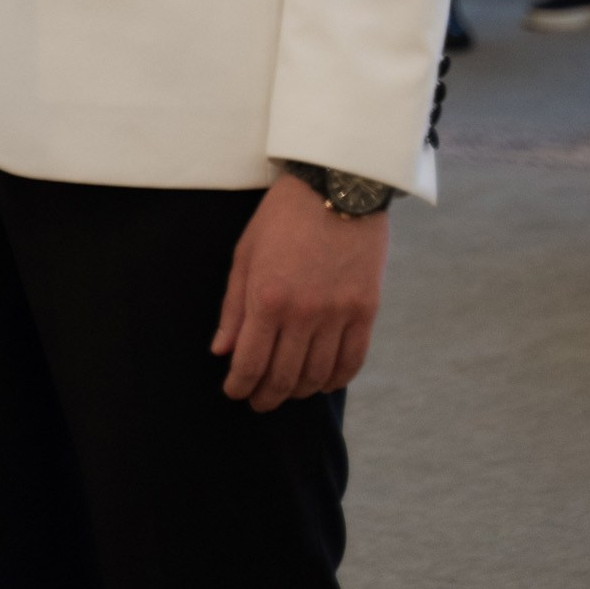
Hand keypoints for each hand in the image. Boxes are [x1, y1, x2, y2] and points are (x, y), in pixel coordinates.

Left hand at [212, 173, 388, 409]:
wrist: (336, 186)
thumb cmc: (283, 217)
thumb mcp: (246, 253)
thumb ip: (233, 307)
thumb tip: (222, 351)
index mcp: (267, 297)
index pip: (250, 362)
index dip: (240, 385)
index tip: (234, 392)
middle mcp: (304, 313)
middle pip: (283, 376)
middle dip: (266, 396)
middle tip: (258, 402)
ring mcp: (338, 314)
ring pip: (317, 375)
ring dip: (299, 391)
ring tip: (287, 391)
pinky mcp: (366, 311)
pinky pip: (352, 362)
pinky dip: (336, 380)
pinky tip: (322, 382)